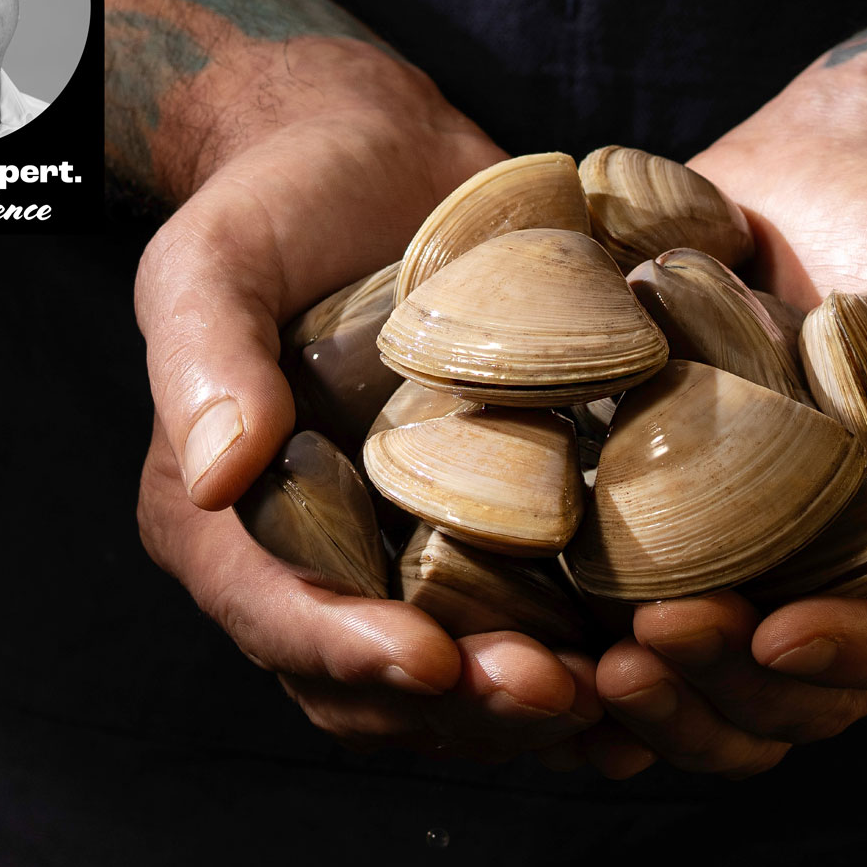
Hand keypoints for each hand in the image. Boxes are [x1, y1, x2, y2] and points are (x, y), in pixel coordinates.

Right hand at [133, 37, 604, 760]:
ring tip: (622, 689)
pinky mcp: (489, 536)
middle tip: (558, 689)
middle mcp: (313, 566)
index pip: (277, 619)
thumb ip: (206, 356)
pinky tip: (661, 658)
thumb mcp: (214, 256)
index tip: (435, 660)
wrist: (377, 160)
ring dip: (535, 707)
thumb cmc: (278, 201)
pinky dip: (587, 656)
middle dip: (465, 705)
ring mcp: (405, 559)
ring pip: (462, 683)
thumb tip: (218, 475)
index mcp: (223, 527)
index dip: (351, 655)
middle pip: (377, 685)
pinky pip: (531, 625)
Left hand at [595, 60, 866, 774]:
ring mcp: (748, 574)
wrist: (828, 184)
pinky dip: (592, 675)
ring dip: (659, 705)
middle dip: (727, 685)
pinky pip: (628, 638)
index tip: (780, 632)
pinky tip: (539, 665)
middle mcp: (840, 589)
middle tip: (658, 636)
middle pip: (796, 698)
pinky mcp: (662, 541)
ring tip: (598, 668)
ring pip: (711, 696)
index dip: (852, 652)